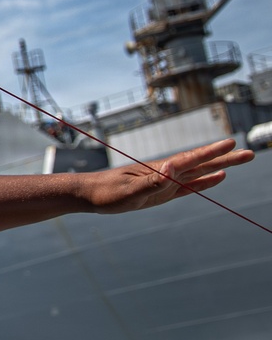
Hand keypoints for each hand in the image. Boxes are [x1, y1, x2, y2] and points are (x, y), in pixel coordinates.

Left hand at [82, 138, 253, 213]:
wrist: (89, 196)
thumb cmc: (105, 194)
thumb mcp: (128, 192)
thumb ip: (151, 182)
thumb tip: (172, 168)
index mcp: (159, 170)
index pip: (191, 160)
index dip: (211, 153)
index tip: (231, 144)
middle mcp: (165, 173)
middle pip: (201, 164)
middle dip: (225, 158)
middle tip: (250, 152)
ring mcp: (165, 182)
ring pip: (199, 173)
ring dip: (220, 167)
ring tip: (240, 161)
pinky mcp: (162, 192)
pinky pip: (188, 187)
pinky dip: (204, 182)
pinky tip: (217, 178)